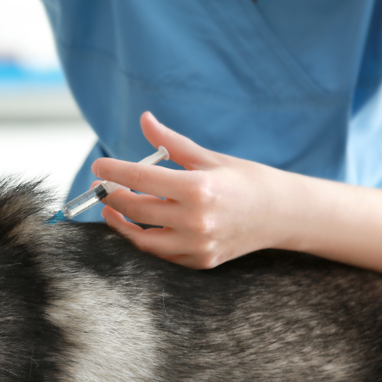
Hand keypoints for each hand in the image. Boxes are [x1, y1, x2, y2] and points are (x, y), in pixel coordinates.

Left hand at [94, 112, 288, 268]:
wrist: (282, 214)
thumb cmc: (244, 180)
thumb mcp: (208, 157)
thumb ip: (170, 142)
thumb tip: (144, 119)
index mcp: (197, 188)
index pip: (140, 179)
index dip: (113, 172)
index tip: (99, 166)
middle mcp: (196, 220)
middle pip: (136, 209)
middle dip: (112, 196)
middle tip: (101, 187)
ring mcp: (198, 245)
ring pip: (142, 240)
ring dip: (122, 223)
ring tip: (111, 208)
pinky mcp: (200, 261)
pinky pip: (160, 254)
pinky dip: (145, 239)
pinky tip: (137, 224)